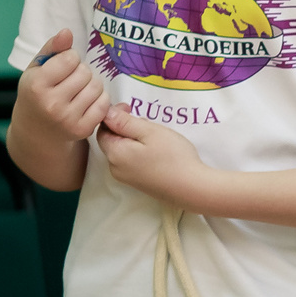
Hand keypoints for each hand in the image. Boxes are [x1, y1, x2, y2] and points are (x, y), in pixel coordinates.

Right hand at [16, 30, 107, 143]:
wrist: (37, 131)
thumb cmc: (38, 93)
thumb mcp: (37, 69)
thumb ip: (52, 48)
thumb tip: (67, 32)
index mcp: (36, 85)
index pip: (70, 58)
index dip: (70, 58)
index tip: (62, 66)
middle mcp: (51, 103)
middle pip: (85, 72)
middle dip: (80, 71)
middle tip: (70, 80)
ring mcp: (68, 119)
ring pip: (97, 87)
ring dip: (91, 84)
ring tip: (78, 89)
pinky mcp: (83, 129)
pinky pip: (104, 103)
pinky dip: (99, 98)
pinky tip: (86, 101)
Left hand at [94, 105, 213, 207]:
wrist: (193, 188)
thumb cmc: (173, 156)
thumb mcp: (150, 132)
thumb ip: (125, 122)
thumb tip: (106, 113)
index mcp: (115, 153)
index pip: (102, 130)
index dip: (112, 116)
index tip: (130, 108)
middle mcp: (114, 168)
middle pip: (111, 142)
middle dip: (122, 129)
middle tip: (144, 121)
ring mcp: (126, 179)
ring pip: (121, 153)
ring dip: (131, 141)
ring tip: (151, 136)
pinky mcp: (138, 185)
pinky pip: (130, 163)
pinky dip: (137, 153)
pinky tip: (155, 152)